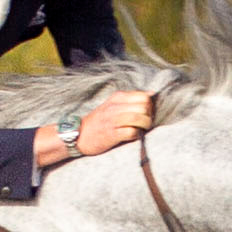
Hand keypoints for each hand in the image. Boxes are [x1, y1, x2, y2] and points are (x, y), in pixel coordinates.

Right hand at [41, 87, 156, 165]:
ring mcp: (113, 120)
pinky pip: (132, 132)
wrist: (79, 134)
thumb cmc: (99, 121)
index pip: (144, 96)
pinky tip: (132, 137)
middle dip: (149, 116)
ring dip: (145, 126)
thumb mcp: (113, 104)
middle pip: (144, 107)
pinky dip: (136, 136)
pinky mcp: (112, 134)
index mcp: (118, 97)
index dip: (150, 106)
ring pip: (140, 118)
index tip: (147, 114)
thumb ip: (131, 99)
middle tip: (145, 124)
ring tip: (140, 130)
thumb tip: (152, 94)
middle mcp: (116, 106)